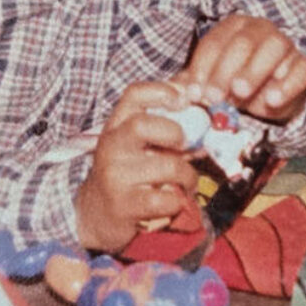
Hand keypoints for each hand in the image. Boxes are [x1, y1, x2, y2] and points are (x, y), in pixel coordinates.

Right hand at [74, 81, 196, 251]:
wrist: (97, 215)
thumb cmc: (129, 175)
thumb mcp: (140, 146)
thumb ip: (169, 131)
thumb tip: (208, 121)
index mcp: (117, 126)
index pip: (134, 94)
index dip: (162, 91)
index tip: (184, 99)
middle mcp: (112, 146)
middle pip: (142, 125)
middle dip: (175, 134)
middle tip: (185, 147)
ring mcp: (115, 175)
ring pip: (168, 167)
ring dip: (188, 176)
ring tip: (186, 183)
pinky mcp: (124, 204)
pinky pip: (167, 199)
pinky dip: (179, 202)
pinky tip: (173, 202)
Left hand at [182, 14, 305, 120]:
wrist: (271, 99)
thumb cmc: (236, 87)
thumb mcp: (212, 85)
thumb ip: (195, 86)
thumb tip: (176, 94)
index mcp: (233, 27)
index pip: (214, 42)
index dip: (202, 67)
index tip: (193, 93)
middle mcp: (260, 29)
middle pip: (242, 43)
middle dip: (224, 70)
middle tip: (213, 96)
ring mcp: (284, 45)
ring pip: (273, 48)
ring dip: (254, 71)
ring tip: (240, 93)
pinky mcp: (304, 65)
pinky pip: (301, 69)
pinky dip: (287, 84)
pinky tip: (272, 100)